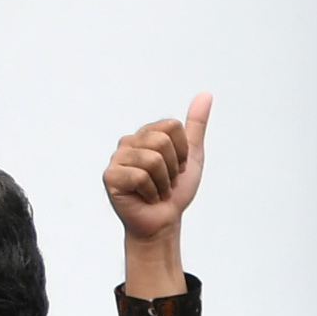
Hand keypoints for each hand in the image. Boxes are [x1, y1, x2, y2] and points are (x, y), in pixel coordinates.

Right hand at [105, 93, 210, 240]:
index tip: (177, 167)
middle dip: (172, 167)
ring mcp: (117, 159)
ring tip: (156, 191)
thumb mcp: (191, 155)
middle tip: (166, 181)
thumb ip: (195, 125)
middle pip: (161, 141)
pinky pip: (140, 177)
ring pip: (152, 160)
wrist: (162, 221)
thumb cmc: (174, 191)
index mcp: (145, 134)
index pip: (171, 127)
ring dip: (163, 182)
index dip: (182, 150)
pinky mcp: (110, 177)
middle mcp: (128, 143)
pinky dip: (151, 192)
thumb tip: (205, 94)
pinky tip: (145, 198)